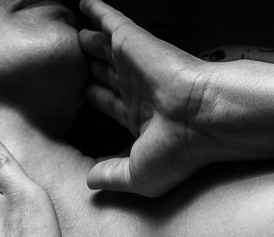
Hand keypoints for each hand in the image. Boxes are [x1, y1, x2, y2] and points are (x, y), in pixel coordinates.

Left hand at [79, 0, 215, 195]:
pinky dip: (95, 9)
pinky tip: (82, 1)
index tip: (84, 94)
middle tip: (73, 62)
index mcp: (142, 119)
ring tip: (71, 34)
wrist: (202, 116)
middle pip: (107, 74)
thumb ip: (111, 176)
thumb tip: (89, 181)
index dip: (96, 99)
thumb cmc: (178, 149)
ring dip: (89, 42)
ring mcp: (136, 64)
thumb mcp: (139, 175)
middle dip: (91, 69)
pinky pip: (108, 19)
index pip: (112, 105)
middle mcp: (139, 89)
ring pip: (104, 48)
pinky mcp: (133, 41)